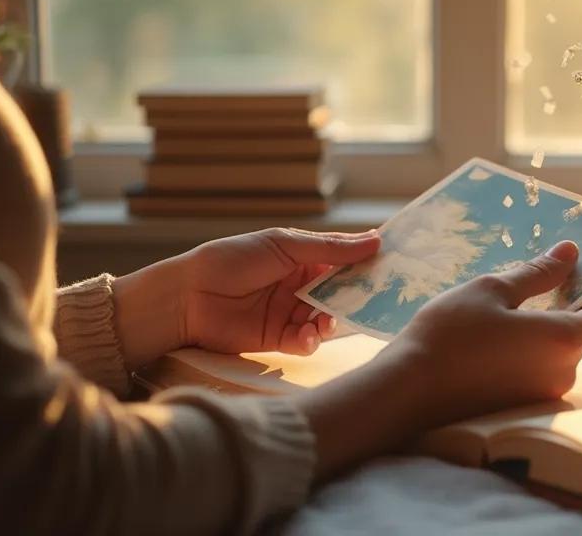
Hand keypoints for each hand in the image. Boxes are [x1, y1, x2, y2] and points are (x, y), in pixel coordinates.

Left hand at [111, 228, 380, 367]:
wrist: (186, 299)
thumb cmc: (231, 260)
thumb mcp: (284, 246)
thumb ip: (329, 248)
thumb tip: (376, 239)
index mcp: (301, 256)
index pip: (343, 259)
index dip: (367, 263)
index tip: (394, 266)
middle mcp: (299, 284)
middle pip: (340, 291)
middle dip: (356, 297)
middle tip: (376, 302)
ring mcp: (289, 312)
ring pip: (326, 318)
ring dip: (332, 321)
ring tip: (328, 321)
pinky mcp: (277, 339)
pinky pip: (306, 341)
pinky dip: (311, 340)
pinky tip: (307, 337)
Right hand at [378, 239, 581, 424]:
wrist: (408, 391)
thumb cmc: (450, 333)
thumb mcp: (492, 290)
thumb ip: (538, 273)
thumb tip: (570, 252)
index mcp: (563, 341)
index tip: (560, 286)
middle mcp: (562, 375)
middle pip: (580, 340)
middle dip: (559, 317)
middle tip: (519, 299)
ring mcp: (541, 398)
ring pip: (555, 360)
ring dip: (538, 340)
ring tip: (496, 324)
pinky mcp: (519, 412)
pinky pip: (534, 378)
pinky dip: (522, 362)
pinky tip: (486, 351)